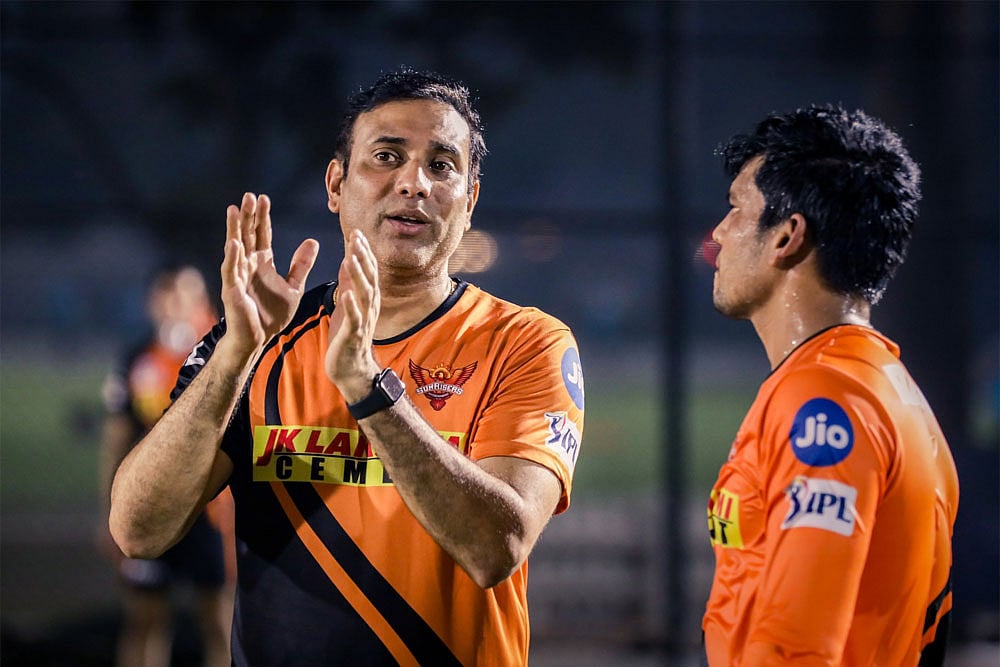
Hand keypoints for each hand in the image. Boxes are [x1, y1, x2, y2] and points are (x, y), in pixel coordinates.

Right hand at [221, 193, 318, 357]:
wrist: (259, 339)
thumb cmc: (272, 315)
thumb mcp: (293, 287)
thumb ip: (301, 265)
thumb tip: (312, 240)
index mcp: (262, 263)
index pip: (262, 235)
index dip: (262, 217)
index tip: (264, 198)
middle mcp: (248, 266)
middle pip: (248, 235)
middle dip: (249, 216)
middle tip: (249, 195)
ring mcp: (238, 277)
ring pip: (236, 248)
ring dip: (235, 229)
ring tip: (235, 209)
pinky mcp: (232, 291)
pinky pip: (231, 271)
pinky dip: (232, 257)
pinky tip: (233, 242)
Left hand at [325, 230, 380, 400]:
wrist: (351, 370)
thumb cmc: (347, 338)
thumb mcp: (347, 305)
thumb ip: (348, 283)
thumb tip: (346, 259)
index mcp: (366, 299)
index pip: (367, 271)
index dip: (363, 252)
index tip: (356, 233)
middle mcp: (369, 307)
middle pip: (368, 278)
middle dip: (363, 258)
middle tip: (356, 238)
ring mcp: (363, 321)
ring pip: (363, 295)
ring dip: (358, 276)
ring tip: (350, 258)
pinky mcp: (353, 335)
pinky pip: (354, 318)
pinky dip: (350, 305)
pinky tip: (345, 293)